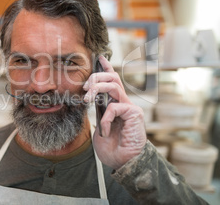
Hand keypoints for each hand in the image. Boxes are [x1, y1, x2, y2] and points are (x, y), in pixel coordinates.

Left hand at [83, 55, 146, 169]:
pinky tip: (104, 131)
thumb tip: (90, 97)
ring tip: (87, 99)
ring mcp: (130, 107)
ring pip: (114, 84)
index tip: (100, 56)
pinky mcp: (134, 114)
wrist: (123, 163)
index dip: (107, 67)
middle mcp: (123, 102)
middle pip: (113, 77)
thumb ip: (98, 111)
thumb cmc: (112, 148)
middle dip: (96, 76)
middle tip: (85, 87)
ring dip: (97, 88)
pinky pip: (114, 107)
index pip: (111, 81)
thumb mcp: (99, 125)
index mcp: (114, 104)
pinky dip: (105, 119)